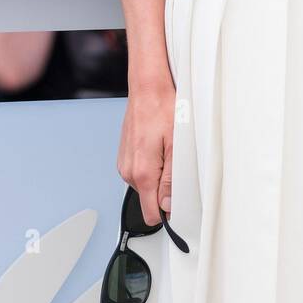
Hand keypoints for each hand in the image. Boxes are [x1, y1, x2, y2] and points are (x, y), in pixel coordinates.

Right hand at [117, 78, 175, 222]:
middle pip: (150, 199)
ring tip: (167, 150)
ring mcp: (124, 163)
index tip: (177, 208)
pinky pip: (140, 171)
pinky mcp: (125, 156)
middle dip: (165, 189)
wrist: (147, 88)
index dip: (166, 214)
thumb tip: (169, 204)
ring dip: (158, 174)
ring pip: (146, 185)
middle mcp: (128, 171)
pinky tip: (158, 146)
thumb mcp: (176, 146)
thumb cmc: (162, 109)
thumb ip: (172, 179)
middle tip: (177, 163)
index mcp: (142, 173)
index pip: (150, 213)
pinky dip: (151, 164)